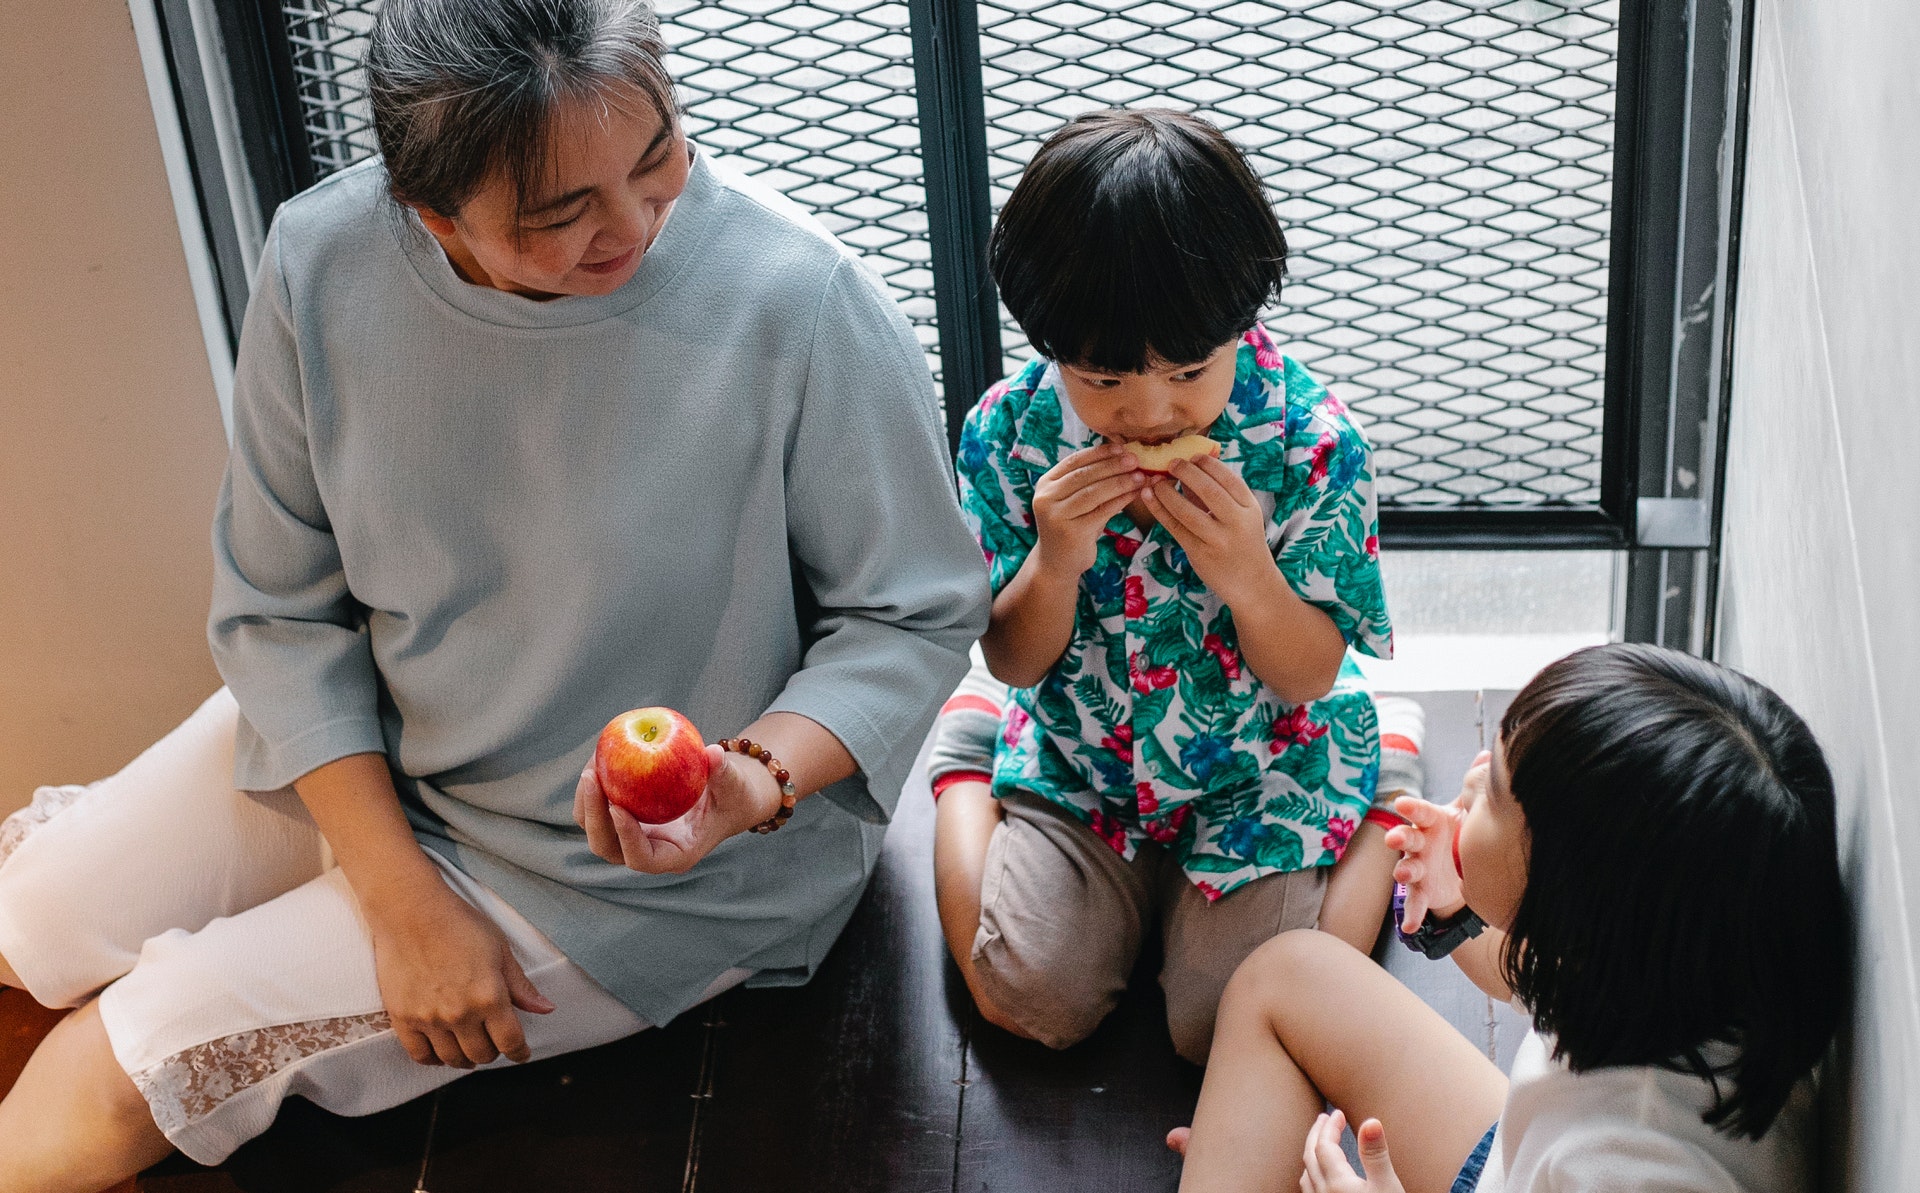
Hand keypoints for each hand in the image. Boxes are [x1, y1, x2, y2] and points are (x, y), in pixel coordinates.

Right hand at [366, 881, 553, 1068]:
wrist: (411, 912)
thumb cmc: (459, 924)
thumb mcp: (500, 950)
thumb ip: (521, 986)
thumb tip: (546, 1009)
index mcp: (490, 997)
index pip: (510, 1041)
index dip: (520, 1052)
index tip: (521, 1054)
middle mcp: (460, 1014)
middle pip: (482, 1054)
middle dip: (494, 1052)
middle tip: (494, 1043)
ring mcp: (429, 1019)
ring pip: (453, 1059)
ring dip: (466, 1059)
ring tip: (470, 1049)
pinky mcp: (403, 1018)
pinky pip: (420, 1055)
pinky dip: (434, 1059)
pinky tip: (442, 1052)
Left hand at [574, 744, 781, 874]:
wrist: (725, 795)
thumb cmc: (733, 795)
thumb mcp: (735, 785)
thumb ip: (725, 773)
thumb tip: (712, 753)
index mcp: (675, 855)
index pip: (642, 859)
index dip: (626, 838)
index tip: (618, 807)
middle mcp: (649, 851)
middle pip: (608, 847)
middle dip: (594, 816)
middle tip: (592, 777)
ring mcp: (633, 837)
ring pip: (596, 830)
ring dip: (587, 801)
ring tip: (592, 764)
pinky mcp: (625, 820)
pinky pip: (599, 808)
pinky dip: (594, 787)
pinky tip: (599, 756)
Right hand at [1030, 443, 1148, 578]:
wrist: (1057, 563)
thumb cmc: (1071, 526)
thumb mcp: (1073, 500)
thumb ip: (1088, 481)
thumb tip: (1122, 456)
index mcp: (1045, 484)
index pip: (1074, 461)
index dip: (1098, 453)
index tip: (1121, 447)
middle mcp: (1047, 498)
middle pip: (1084, 475)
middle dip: (1112, 465)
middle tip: (1135, 459)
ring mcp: (1057, 516)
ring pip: (1094, 492)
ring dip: (1120, 482)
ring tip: (1140, 476)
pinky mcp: (1072, 532)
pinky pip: (1102, 511)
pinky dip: (1121, 500)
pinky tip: (1135, 494)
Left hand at [1139, 455, 1277, 607]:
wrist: (1251, 582)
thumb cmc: (1243, 541)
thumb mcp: (1241, 515)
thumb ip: (1218, 492)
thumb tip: (1191, 465)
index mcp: (1249, 507)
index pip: (1228, 478)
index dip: (1208, 464)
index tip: (1193, 456)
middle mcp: (1236, 522)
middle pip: (1209, 491)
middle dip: (1187, 472)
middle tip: (1171, 463)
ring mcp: (1218, 540)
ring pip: (1187, 511)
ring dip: (1167, 492)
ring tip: (1155, 481)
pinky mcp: (1199, 553)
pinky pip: (1175, 527)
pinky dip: (1159, 510)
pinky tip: (1148, 496)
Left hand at [1302, 1111, 1404, 1192]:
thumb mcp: (1387, 1186)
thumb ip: (1376, 1155)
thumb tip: (1371, 1121)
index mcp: (1336, 1182)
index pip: (1324, 1146)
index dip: (1330, 1127)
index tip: (1338, 1113)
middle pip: (1310, 1157)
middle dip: (1316, 1135)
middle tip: (1324, 1120)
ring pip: (1307, 1176)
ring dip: (1312, 1155)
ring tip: (1319, 1143)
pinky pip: (1311, 1190)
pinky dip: (1313, 1174)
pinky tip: (1322, 1178)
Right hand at [1385, 750, 1483, 930]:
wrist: (1458, 868)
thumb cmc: (1457, 832)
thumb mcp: (1466, 810)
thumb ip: (1473, 786)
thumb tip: (1490, 755)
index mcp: (1430, 820)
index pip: (1419, 811)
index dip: (1411, 807)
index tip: (1402, 802)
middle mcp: (1419, 842)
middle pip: (1406, 837)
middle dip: (1399, 837)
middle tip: (1394, 839)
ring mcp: (1417, 867)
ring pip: (1406, 867)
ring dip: (1403, 871)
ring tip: (1404, 875)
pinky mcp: (1420, 890)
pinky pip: (1414, 903)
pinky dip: (1412, 914)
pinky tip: (1409, 926)